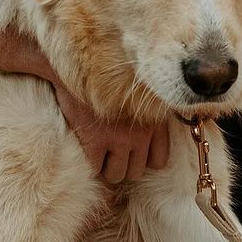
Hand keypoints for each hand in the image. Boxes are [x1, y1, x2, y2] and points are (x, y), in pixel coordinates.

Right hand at [53, 82, 169, 183]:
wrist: (82, 67)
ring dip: (107, 168)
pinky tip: (89, 150)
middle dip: (124, 165)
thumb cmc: (111, 85)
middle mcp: (141, 132)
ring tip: (101, 153)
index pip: (159, 161)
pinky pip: (97, 169)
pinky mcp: (95, 140)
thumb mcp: (141, 98)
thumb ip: (150, 120)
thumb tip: (152, 147)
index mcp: (155, 122)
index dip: (143, 161)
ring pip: (117, 174)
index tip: (132, 154)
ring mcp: (119, 138)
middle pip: (136, 172)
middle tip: (112, 153)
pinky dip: (92, 165)